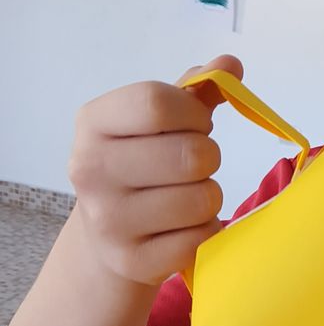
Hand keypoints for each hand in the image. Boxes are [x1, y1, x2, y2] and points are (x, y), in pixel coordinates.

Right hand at [68, 55, 242, 286]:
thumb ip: (197, 90)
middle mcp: (90, 170)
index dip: (194, 113)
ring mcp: (108, 221)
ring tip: (186, 195)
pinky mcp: (132, 262)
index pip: (158, 103)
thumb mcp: (160, 121)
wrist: (108, 235)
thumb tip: (231, 64)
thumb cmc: (143, 163)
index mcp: (93, 123)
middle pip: (191, 154)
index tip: (195, 123)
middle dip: (209, 158)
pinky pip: (201, 239)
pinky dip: (204, 231)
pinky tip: (181, 227)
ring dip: (210, 196)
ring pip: (203, 199)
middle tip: (194, 165)